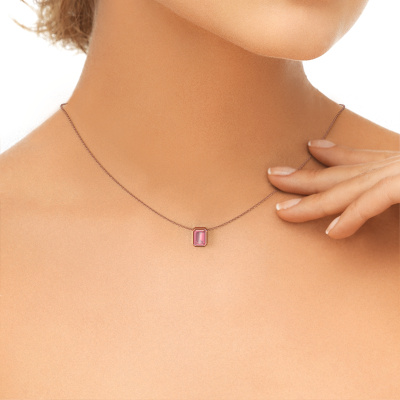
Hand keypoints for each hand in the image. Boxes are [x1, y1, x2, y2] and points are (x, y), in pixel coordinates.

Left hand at [267, 139, 399, 238]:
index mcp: (399, 164)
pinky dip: (352, 216)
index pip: (362, 160)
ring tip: (281, 211)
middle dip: (304, 177)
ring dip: (312, 201)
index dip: (335, 154)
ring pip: (348, 187)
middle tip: (273, 175)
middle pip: (343, 173)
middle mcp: (397, 165)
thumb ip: (396, 192)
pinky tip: (331, 232)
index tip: (312, 147)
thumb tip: (385, 199)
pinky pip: (374, 201)